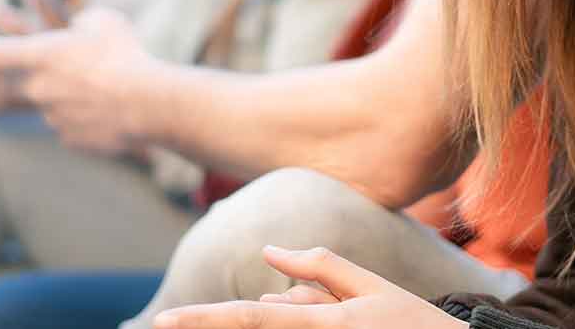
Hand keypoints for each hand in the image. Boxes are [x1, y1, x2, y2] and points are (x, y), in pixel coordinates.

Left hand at [0, 7, 157, 153]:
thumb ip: (80, 23)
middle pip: (0, 88)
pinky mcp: (68, 137)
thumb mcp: (102, 21)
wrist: (150, 104)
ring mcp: (50, 116)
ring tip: (96, 88)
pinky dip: (77, 115)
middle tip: (16, 75)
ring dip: (57, 95)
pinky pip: (65, 124)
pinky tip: (103, 108)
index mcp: (41, 55)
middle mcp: (37, 88)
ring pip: (41, 104)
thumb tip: (77, 28)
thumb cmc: (126, 57)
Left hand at [153, 246, 465, 328]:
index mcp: (324, 321)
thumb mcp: (370, 288)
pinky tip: (318, 313)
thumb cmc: (411, 322)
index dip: (202, 321)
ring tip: (337, 313)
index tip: (162, 322)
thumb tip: (269, 253)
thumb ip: (320, 268)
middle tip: (169, 323)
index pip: (250, 320)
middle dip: (211, 326)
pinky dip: (295, 321)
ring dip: (279, 315)